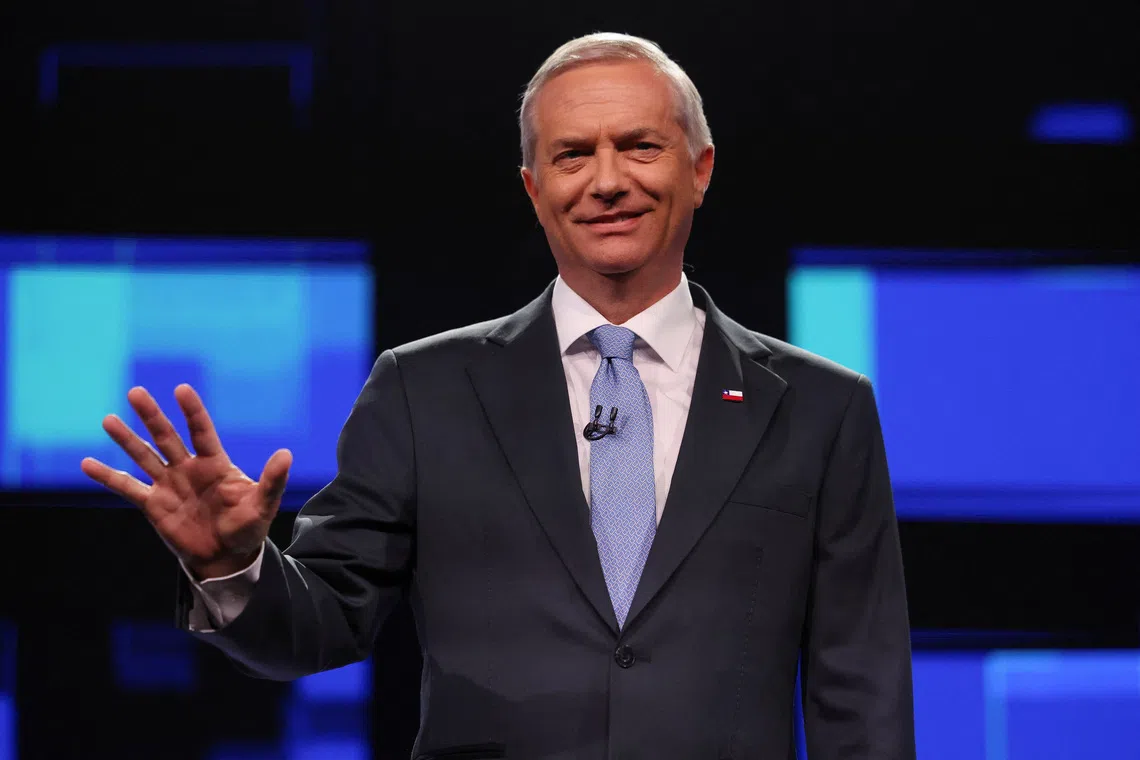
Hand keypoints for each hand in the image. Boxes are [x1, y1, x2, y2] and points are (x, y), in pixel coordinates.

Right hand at [81, 384, 291, 579]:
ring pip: (144, 456)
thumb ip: (272, 480)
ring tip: (108, 419)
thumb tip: (287, 454)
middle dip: (152, 416)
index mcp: (215, 464)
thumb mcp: (262, 504)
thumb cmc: (248, 528)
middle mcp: (189, 468)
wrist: (227, 557)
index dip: (192, 412)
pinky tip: (87, 463)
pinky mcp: (153, 505)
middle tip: (136, 392)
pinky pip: (127, 487)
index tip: (181, 389)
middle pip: (167, 436)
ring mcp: (169, 484)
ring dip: (126, 439)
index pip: (202, 432)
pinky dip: (107, 476)